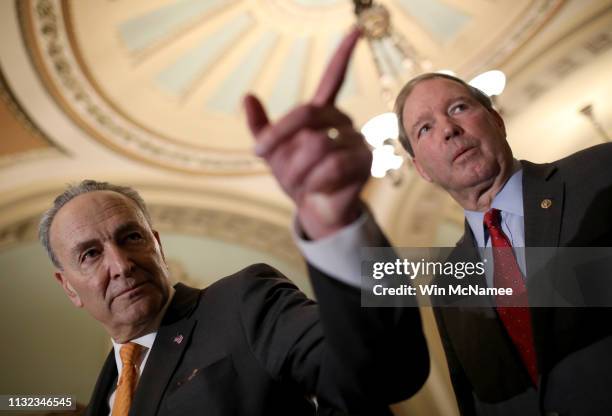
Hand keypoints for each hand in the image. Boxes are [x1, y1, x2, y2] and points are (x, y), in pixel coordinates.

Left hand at [244, 28, 371, 239]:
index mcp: (322, 113)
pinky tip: (317, 188)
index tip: (355, 29)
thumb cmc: (295, 178)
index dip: (343, 55)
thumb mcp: (272, 153)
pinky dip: (315, 181)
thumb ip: (261, 127)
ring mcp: (357, 140)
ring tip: (297, 185)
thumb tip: (247, 96)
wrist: (313, 210)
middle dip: (279, 139)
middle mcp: (343, 121)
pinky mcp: (366, 162)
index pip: (333, 78)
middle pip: (307, 114)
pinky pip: (333, 166)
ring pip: (317, 145)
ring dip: (296, 170)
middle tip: (265, 160)